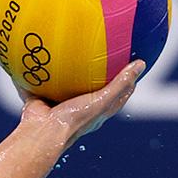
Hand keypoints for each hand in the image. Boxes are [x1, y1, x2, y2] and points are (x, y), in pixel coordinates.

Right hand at [18, 60, 145, 148]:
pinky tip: (37, 51)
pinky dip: (36, 68)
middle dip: (97, 71)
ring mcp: (59, 102)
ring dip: (66, 69)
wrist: (44, 131)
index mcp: (96, 110)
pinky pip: (38, 80)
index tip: (132, 61)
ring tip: (67, 46)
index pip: (117, 93)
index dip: (126, 79)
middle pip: (92, 86)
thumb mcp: (102, 100)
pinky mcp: (41, 98)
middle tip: (101, 49)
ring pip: (65, 82)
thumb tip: (140, 64)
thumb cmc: (75, 119)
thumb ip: (120, 83)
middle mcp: (79, 106)